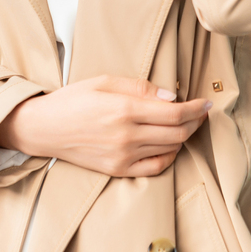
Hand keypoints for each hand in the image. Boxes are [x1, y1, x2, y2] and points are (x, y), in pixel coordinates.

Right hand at [0, 75, 211, 177]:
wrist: (44, 128)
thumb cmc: (73, 100)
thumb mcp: (104, 81)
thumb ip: (139, 87)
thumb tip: (171, 96)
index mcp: (124, 109)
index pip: (174, 113)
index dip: (196, 108)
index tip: (206, 102)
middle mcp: (126, 136)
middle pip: (177, 133)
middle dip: (196, 122)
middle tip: (201, 113)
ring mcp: (122, 156)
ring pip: (169, 149)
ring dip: (185, 137)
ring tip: (188, 125)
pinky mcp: (117, 170)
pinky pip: (154, 168)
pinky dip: (169, 156)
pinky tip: (171, 145)